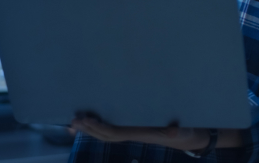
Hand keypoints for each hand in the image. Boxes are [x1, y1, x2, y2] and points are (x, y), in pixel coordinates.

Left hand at [71, 116, 197, 149]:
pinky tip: (89, 122)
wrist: (184, 137)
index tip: (88, 120)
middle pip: (105, 135)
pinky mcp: (130, 129)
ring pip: (106, 134)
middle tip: (73, 121)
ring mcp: (130, 133)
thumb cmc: (183, 130)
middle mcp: (131, 135)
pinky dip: (98, 127)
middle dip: (89, 129)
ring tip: (75, 123)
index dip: (100, 128)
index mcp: (138, 133)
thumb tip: (174, 130)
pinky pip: (111, 130)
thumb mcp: (183, 129)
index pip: (115, 133)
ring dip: (90, 129)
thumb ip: (178, 129)